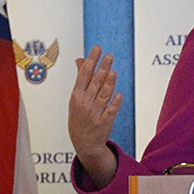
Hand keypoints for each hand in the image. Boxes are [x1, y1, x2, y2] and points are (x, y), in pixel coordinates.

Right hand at [68, 45, 121, 186]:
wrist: (84, 144)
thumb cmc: (79, 118)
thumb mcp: (75, 99)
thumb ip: (81, 79)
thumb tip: (80, 59)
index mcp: (76, 97)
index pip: (83, 75)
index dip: (91, 61)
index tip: (97, 49)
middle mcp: (85, 104)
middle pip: (94, 83)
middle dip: (101, 68)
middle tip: (109, 56)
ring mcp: (95, 114)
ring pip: (102, 95)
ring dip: (108, 83)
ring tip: (113, 71)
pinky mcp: (105, 122)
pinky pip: (110, 110)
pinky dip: (114, 102)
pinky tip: (118, 94)